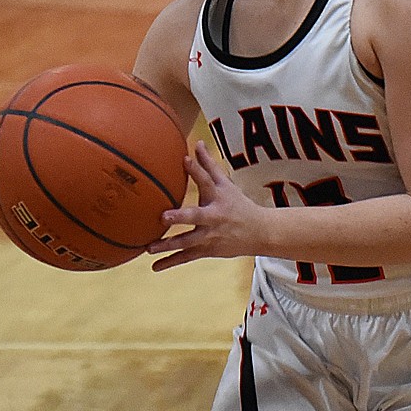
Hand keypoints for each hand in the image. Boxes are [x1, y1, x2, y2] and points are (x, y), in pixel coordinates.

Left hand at [148, 142, 265, 270]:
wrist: (260, 233)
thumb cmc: (238, 205)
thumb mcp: (226, 185)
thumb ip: (209, 165)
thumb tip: (197, 143)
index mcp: (218, 198)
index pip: (208, 181)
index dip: (197, 169)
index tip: (185, 159)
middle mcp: (214, 217)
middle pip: (197, 216)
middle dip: (181, 217)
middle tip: (163, 217)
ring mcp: (210, 236)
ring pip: (188, 241)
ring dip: (169, 245)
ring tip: (150, 247)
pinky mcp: (207, 250)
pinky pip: (187, 257)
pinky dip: (171, 262)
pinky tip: (154, 267)